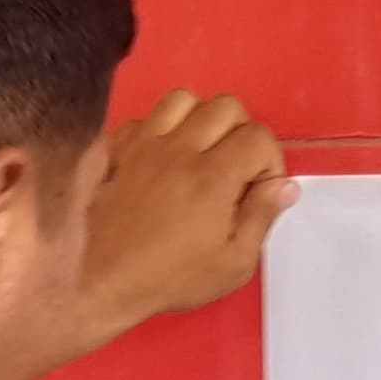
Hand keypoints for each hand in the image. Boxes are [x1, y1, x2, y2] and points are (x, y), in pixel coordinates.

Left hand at [79, 91, 295, 341]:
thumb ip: (261, 219)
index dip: (270, 161)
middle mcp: (180, 151)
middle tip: (236, 167)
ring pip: (184, 100)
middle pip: (226, 106)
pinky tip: (163, 159)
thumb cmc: (166, 278)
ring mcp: (144, 145)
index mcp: (213, 178)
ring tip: (200, 153)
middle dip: (241, 132)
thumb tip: (283, 187)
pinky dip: (161, 130)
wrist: (97, 279)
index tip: (260, 188)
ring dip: (200, 120)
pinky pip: (145, 117)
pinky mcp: (117, 148)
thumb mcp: (231, 265)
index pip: (259, 137)